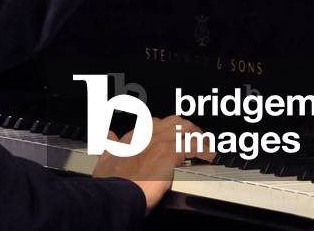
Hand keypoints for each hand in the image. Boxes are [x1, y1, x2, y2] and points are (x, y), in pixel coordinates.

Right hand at [93, 116, 214, 214]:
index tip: (173, 137)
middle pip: (173, 121)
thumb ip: (109, 144)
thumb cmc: (111, 182)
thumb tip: (109, 135)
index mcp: (133, 135)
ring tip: (205, 146)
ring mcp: (159, 142)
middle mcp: (147, 134)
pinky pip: (193, 145)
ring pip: (186, 128)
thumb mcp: (105, 159)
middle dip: (186, 128)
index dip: (167, 129)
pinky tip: (208, 156)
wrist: (116, 193)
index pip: (155, 122)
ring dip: (198, 136)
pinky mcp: (170, 153)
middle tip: (194, 139)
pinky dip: (204, 150)